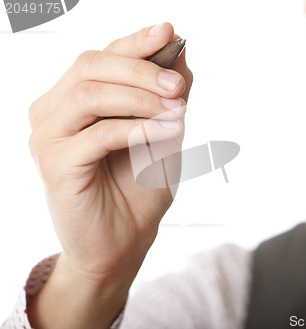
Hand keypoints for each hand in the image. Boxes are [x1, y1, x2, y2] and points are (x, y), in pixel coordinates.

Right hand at [28, 22, 192, 282]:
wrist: (124, 242)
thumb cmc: (140, 188)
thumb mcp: (163, 133)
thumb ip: (167, 97)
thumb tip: (181, 54)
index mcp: (75, 100)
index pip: (101, 56)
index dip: (135, 42)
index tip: (170, 33)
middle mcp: (54, 112)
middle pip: (90, 65)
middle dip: (141, 69)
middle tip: (179, 84)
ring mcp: (49, 137)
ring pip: (90, 94)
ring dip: (142, 98)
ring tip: (179, 110)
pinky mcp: (55, 164)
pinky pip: (98, 133)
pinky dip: (138, 128)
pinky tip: (166, 132)